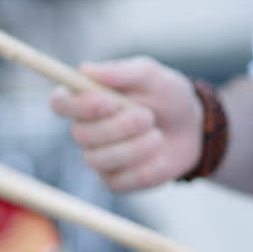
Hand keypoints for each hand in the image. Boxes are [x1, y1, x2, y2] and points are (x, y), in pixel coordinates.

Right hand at [48, 56, 201, 191]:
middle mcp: (85, 130)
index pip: (59, 103)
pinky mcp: (114, 181)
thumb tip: (85, 70)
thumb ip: (120, 72)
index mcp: (86, 99)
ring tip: (158, 136)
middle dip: (117, 127)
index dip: (78, 105)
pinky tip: (159, 156)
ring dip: (133, 147)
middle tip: (147, 116)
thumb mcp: (151, 76)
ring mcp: (97, 158)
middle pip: (79, 134)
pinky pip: (118, 181)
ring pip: (97, 159)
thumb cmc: (167, 96)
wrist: (193, 129)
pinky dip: (145, 169)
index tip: (108, 102)